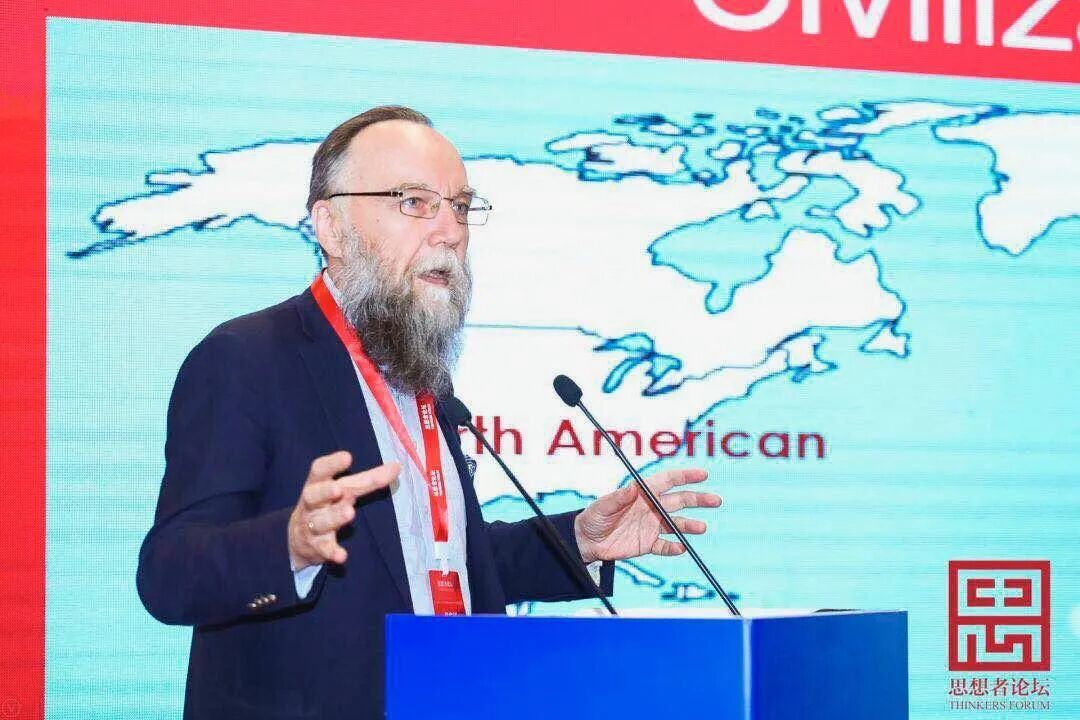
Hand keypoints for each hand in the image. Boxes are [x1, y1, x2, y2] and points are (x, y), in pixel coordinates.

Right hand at [288, 451, 399, 571]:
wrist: (297, 538)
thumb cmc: (326, 504)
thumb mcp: (341, 489)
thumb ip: (367, 479)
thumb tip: (396, 466)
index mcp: (317, 485)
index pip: (319, 471)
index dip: (331, 464)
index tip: (347, 457)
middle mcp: (311, 504)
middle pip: (313, 496)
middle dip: (325, 492)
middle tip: (338, 490)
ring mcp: (312, 526)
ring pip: (320, 522)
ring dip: (334, 517)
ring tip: (349, 512)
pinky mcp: (317, 547)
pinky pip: (324, 549)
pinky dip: (332, 552)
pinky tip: (342, 556)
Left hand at [573, 468, 720, 563]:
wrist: (587, 541)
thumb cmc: (593, 517)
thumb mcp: (603, 506)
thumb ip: (619, 497)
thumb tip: (633, 487)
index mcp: (642, 494)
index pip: (667, 481)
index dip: (685, 477)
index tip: (702, 475)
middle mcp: (650, 508)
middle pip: (679, 500)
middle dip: (698, 499)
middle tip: (716, 500)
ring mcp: (651, 526)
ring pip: (676, 523)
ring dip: (689, 525)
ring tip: (701, 528)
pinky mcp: (647, 544)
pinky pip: (664, 546)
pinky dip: (673, 547)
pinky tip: (680, 548)